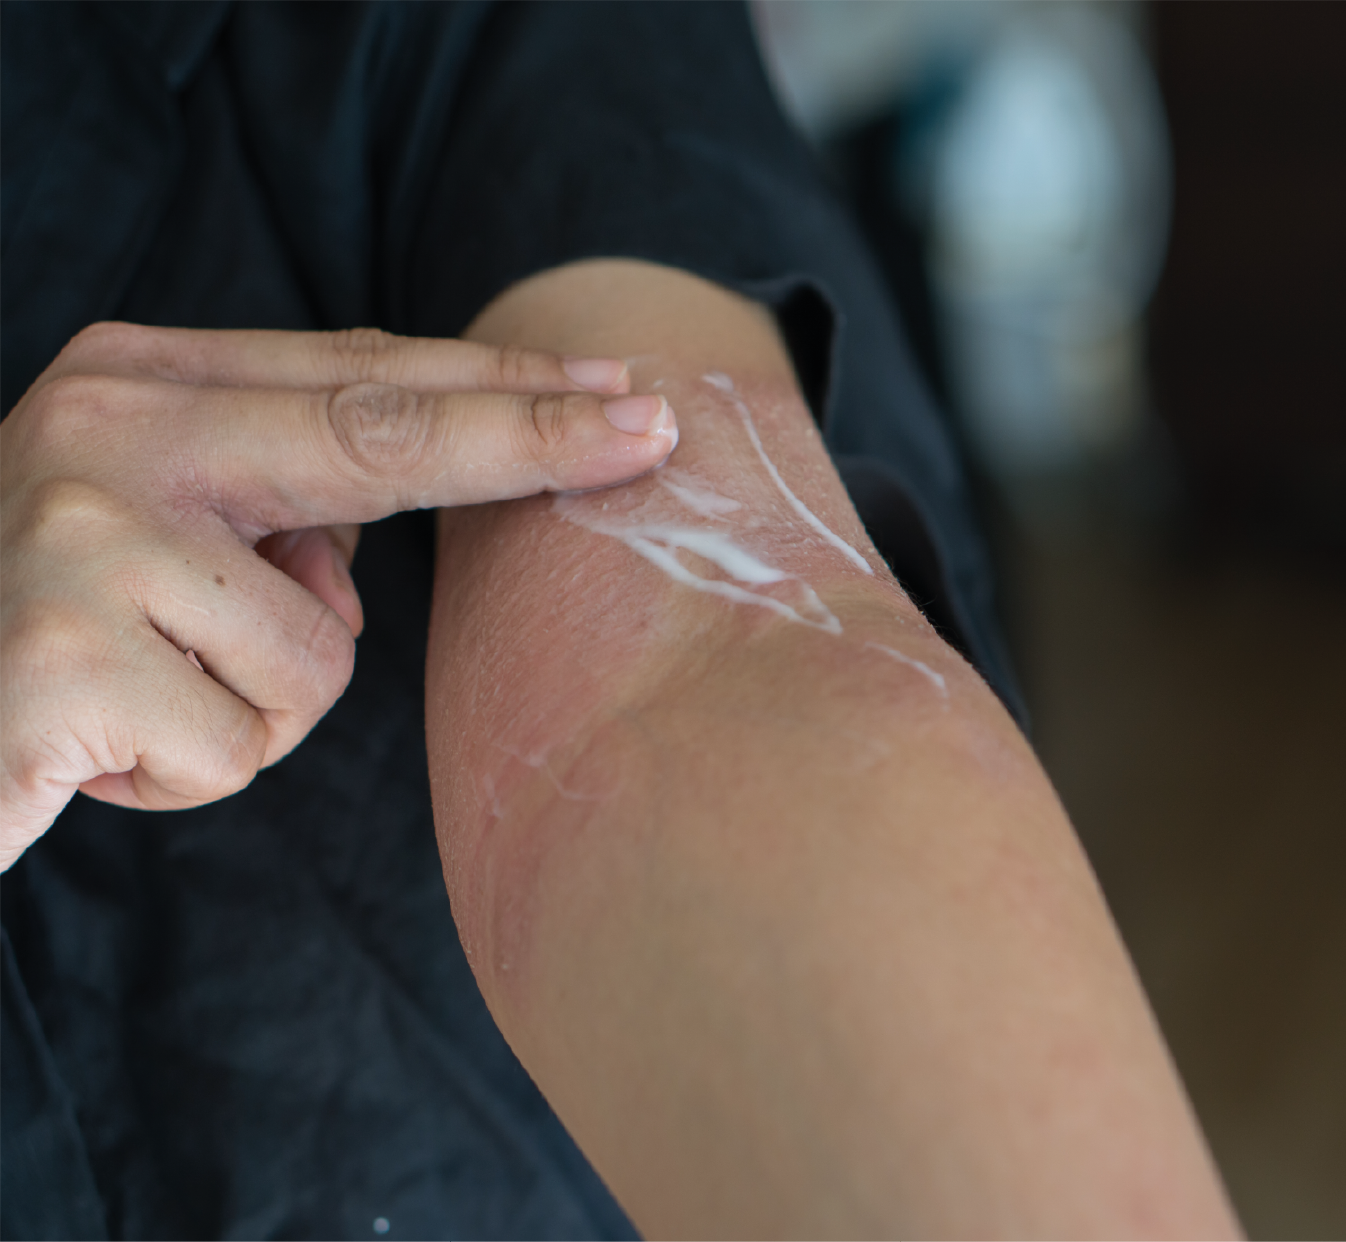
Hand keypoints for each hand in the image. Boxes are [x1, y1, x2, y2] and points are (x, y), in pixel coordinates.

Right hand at [0, 322, 676, 869]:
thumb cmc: (41, 636)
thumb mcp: (153, 540)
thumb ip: (271, 520)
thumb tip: (358, 562)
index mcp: (140, 382)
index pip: (366, 380)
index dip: (504, 394)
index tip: (625, 398)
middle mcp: (109, 427)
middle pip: (382, 433)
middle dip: (535, 438)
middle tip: (656, 423)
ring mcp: (80, 533)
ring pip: (319, 654)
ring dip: (258, 709)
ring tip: (144, 704)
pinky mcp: (61, 657)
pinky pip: (242, 743)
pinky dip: (193, 773)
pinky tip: (101, 752)